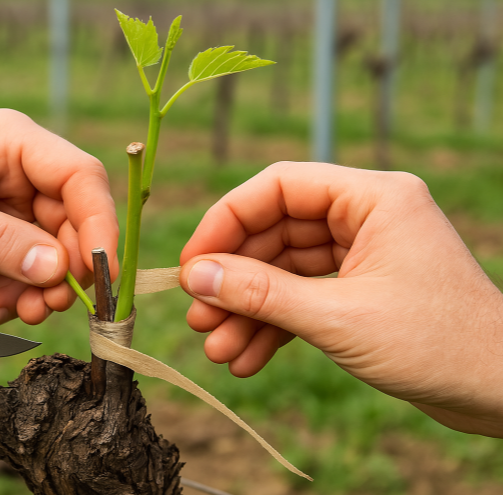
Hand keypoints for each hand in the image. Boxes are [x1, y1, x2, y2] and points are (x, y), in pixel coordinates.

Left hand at [0, 78, 117, 328]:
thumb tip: (59, 269)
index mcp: (8, 142)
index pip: (80, 178)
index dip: (99, 224)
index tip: (96, 273)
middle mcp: (12, 174)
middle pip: (71, 223)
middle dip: (65, 268)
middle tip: (48, 306)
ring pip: (47, 256)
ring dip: (38, 290)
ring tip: (15, 314)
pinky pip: (17, 274)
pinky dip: (11, 297)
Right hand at [179, 162, 502, 436]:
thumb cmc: (439, 344)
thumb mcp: (338, 317)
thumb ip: (262, 294)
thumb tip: (196, 277)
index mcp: (372, 198)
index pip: (277, 187)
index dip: (226, 222)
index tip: (193, 264)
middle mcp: (366, 217)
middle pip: (275, 232)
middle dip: (234, 280)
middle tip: (199, 318)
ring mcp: (363, 254)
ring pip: (284, 271)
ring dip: (248, 310)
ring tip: (218, 350)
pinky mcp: (361, 290)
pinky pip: (303, 297)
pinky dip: (274, 326)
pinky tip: (248, 358)